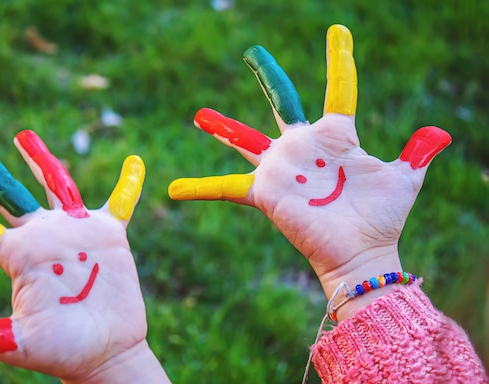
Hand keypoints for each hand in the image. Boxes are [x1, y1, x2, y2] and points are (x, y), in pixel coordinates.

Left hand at [0, 127, 167, 382]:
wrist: (105, 353)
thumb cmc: (61, 352)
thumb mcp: (15, 342)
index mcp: (16, 256)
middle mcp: (41, 237)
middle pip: (4, 191)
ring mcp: (75, 232)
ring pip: (56, 184)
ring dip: (41, 159)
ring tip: (22, 136)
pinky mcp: (109, 235)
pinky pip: (121, 202)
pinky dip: (129, 183)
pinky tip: (136, 162)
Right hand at [168, 25, 450, 314]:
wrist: (360, 252)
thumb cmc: (381, 217)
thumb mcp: (403, 180)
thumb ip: (417, 154)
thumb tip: (440, 134)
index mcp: (336, 136)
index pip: (338, 89)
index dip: (339, 61)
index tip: (338, 32)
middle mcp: (304, 147)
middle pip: (282, 100)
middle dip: (268, 75)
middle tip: (252, 51)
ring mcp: (282, 168)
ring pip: (245, 140)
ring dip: (222, 128)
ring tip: (199, 115)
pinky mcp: (265, 192)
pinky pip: (225, 189)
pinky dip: (200, 189)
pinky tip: (173, 189)